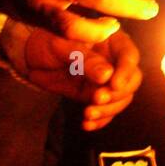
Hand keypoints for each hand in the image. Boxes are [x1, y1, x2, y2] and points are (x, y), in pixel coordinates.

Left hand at [18, 23, 142, 131]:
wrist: (32, 56)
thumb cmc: (49, 40)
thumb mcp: (64, 46)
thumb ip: (85, 59)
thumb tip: (107, 76)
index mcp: (112, 41)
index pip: (129, 56)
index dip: (126, 71)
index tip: (114, 85)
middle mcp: (115, 61)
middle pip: (132, 80)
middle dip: (118, 94)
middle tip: (97, 99)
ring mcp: (107, 81)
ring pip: (121, 99)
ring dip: (108, 110)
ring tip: (88, 114)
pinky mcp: (95, 96)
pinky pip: (106, 111)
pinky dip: (99, 120)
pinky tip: (86, 125)